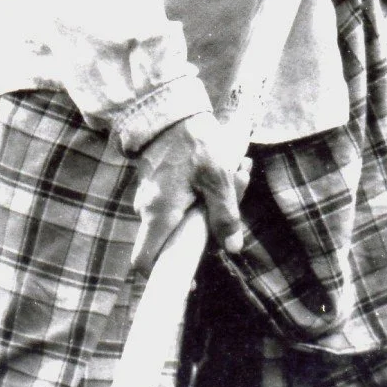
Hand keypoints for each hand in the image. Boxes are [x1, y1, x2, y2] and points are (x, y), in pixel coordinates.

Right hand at [129, 111, 245, 277]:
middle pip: (174, 239)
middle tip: (238, 199)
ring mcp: (150, 197)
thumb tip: (231, 248)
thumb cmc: (192, 142)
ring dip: (212, 204)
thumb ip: (224, 215)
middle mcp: (148, 210)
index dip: (164, 276)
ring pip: (181, 216)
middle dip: (209, 229)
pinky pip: (179, 200)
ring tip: (240, 173)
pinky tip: (229, 168)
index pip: (146, 261)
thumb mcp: (216, 178)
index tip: (189, 279)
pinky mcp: (157, 184)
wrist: (168, 108)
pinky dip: (203, 192)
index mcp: (159, 214)